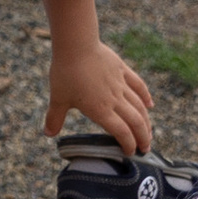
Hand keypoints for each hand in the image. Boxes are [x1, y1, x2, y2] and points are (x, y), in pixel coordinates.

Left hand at [46, 32, 153, 152]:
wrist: (76, 45)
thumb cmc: (66, 72)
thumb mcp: (58, 98)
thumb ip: (55, 118)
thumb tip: (48, 133)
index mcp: (100, 110)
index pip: (121, 132)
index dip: (128, 144)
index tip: (130, 153)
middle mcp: (114, 99)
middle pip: (135, 122)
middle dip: (142, 137)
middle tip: (145, 148)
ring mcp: (120, 84)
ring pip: (139, 106)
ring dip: (146, 121)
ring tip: (149, 132)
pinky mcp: (122, 70)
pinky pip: (138, 85)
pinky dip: (145, 96)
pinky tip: (149, 104)